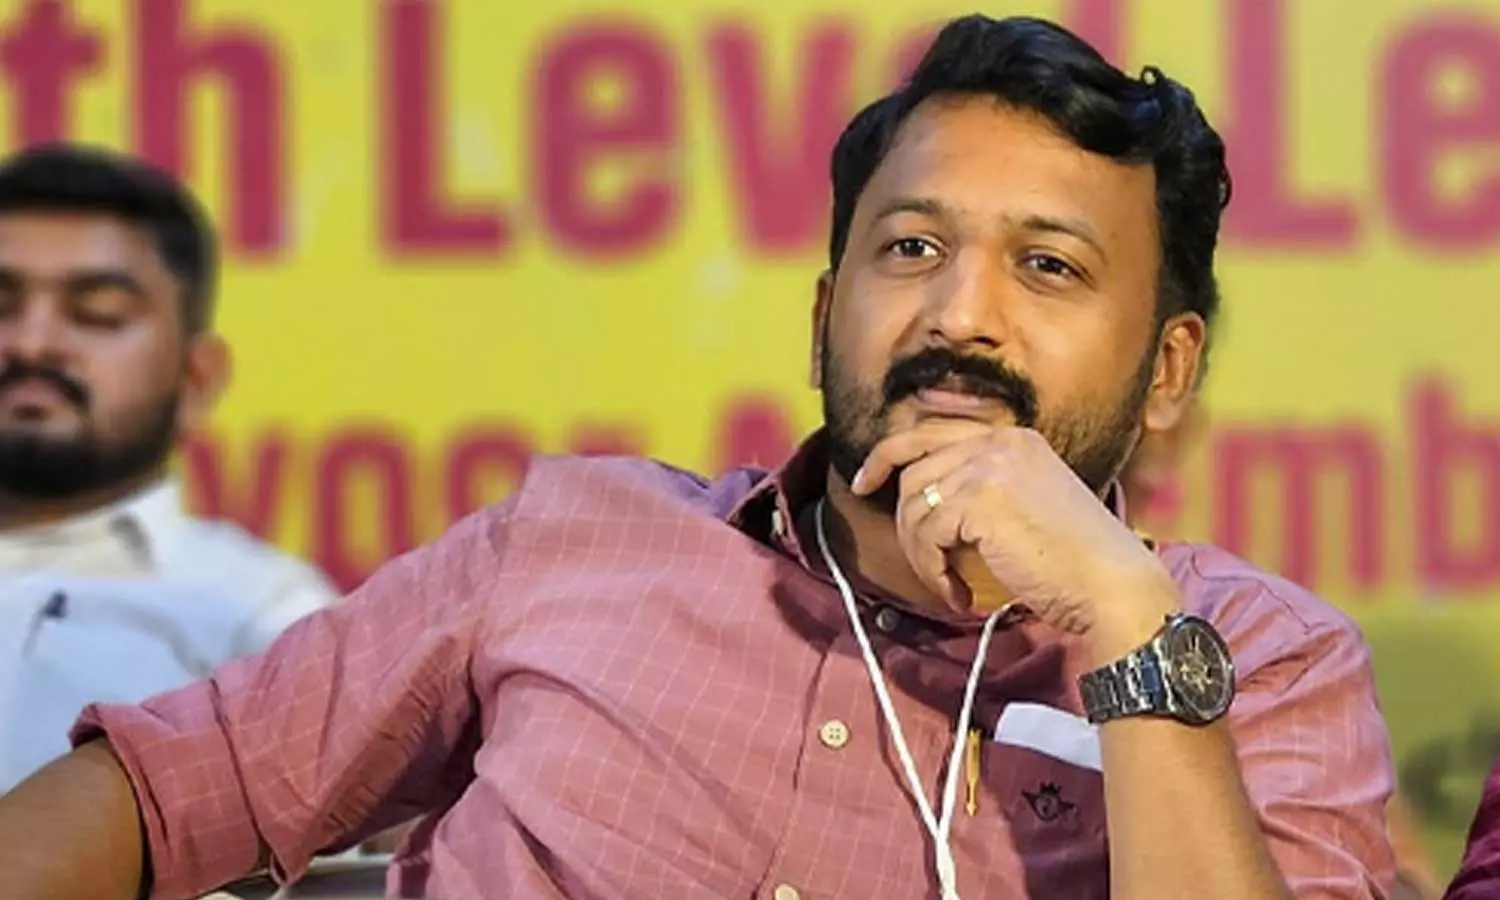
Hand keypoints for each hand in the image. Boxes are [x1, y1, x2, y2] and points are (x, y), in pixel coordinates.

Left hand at [851, 419, 1179, 650]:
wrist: (1111, 585)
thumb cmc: (1073, 561)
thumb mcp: (1025, 505)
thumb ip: (981, 488)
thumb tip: (921, 497)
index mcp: (1013, 437)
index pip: (929, 432)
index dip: (887, 455)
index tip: (865, 483)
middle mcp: (1000, 441)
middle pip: (912, 465)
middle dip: (903, 517)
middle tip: (916, 558)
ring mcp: (990, 466)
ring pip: (914, 504)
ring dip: (920, 554)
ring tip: (948, 584)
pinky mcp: (981, 499)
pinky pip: (926, 534)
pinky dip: (932, 571)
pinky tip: (957, 594)